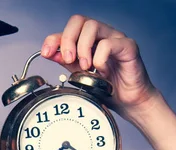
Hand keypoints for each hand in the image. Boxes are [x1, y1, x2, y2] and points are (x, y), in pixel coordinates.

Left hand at [40, 14, 161, 119]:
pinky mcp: (128, 46)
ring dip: (83, 48)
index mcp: (89, 40)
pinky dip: (99, 58)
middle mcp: (102, 35)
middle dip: (68, 40)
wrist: (128, 102)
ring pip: (92, 26)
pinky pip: (109, 43)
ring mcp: (116, 38)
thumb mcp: (79, 75)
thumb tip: (50, 52)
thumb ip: (66, 62)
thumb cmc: (108, 88)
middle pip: (79, 21)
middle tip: (68, 60)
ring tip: (85, 67)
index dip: (54, 38)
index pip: (69, 28)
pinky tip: (102, 71)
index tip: (47, 53)